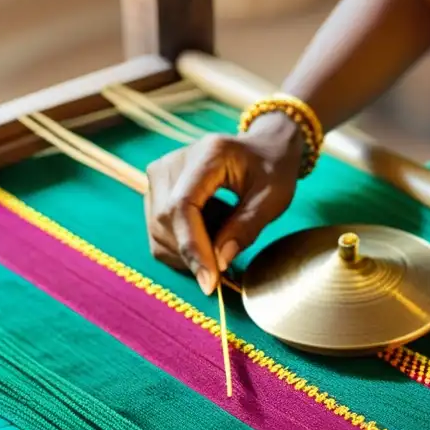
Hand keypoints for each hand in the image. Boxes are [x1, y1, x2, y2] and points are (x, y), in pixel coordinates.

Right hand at [144, 112, 303, 293]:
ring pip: (157, 231)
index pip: (183, 206)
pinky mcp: (155, 190)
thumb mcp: (274, 197)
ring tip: (225, 235)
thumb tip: (219, 262)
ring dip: (189, 251)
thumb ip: (247, 227)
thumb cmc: (273, 169)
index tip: (210, 281)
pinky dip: (183, 246)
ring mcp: (159, 174)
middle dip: (193, 254)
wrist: (264, 147)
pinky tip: (211, 234)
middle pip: (165, 220)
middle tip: (226, 268)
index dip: (192, 246)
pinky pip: (158, 232)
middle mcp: (172, 161)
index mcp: (207, 154)